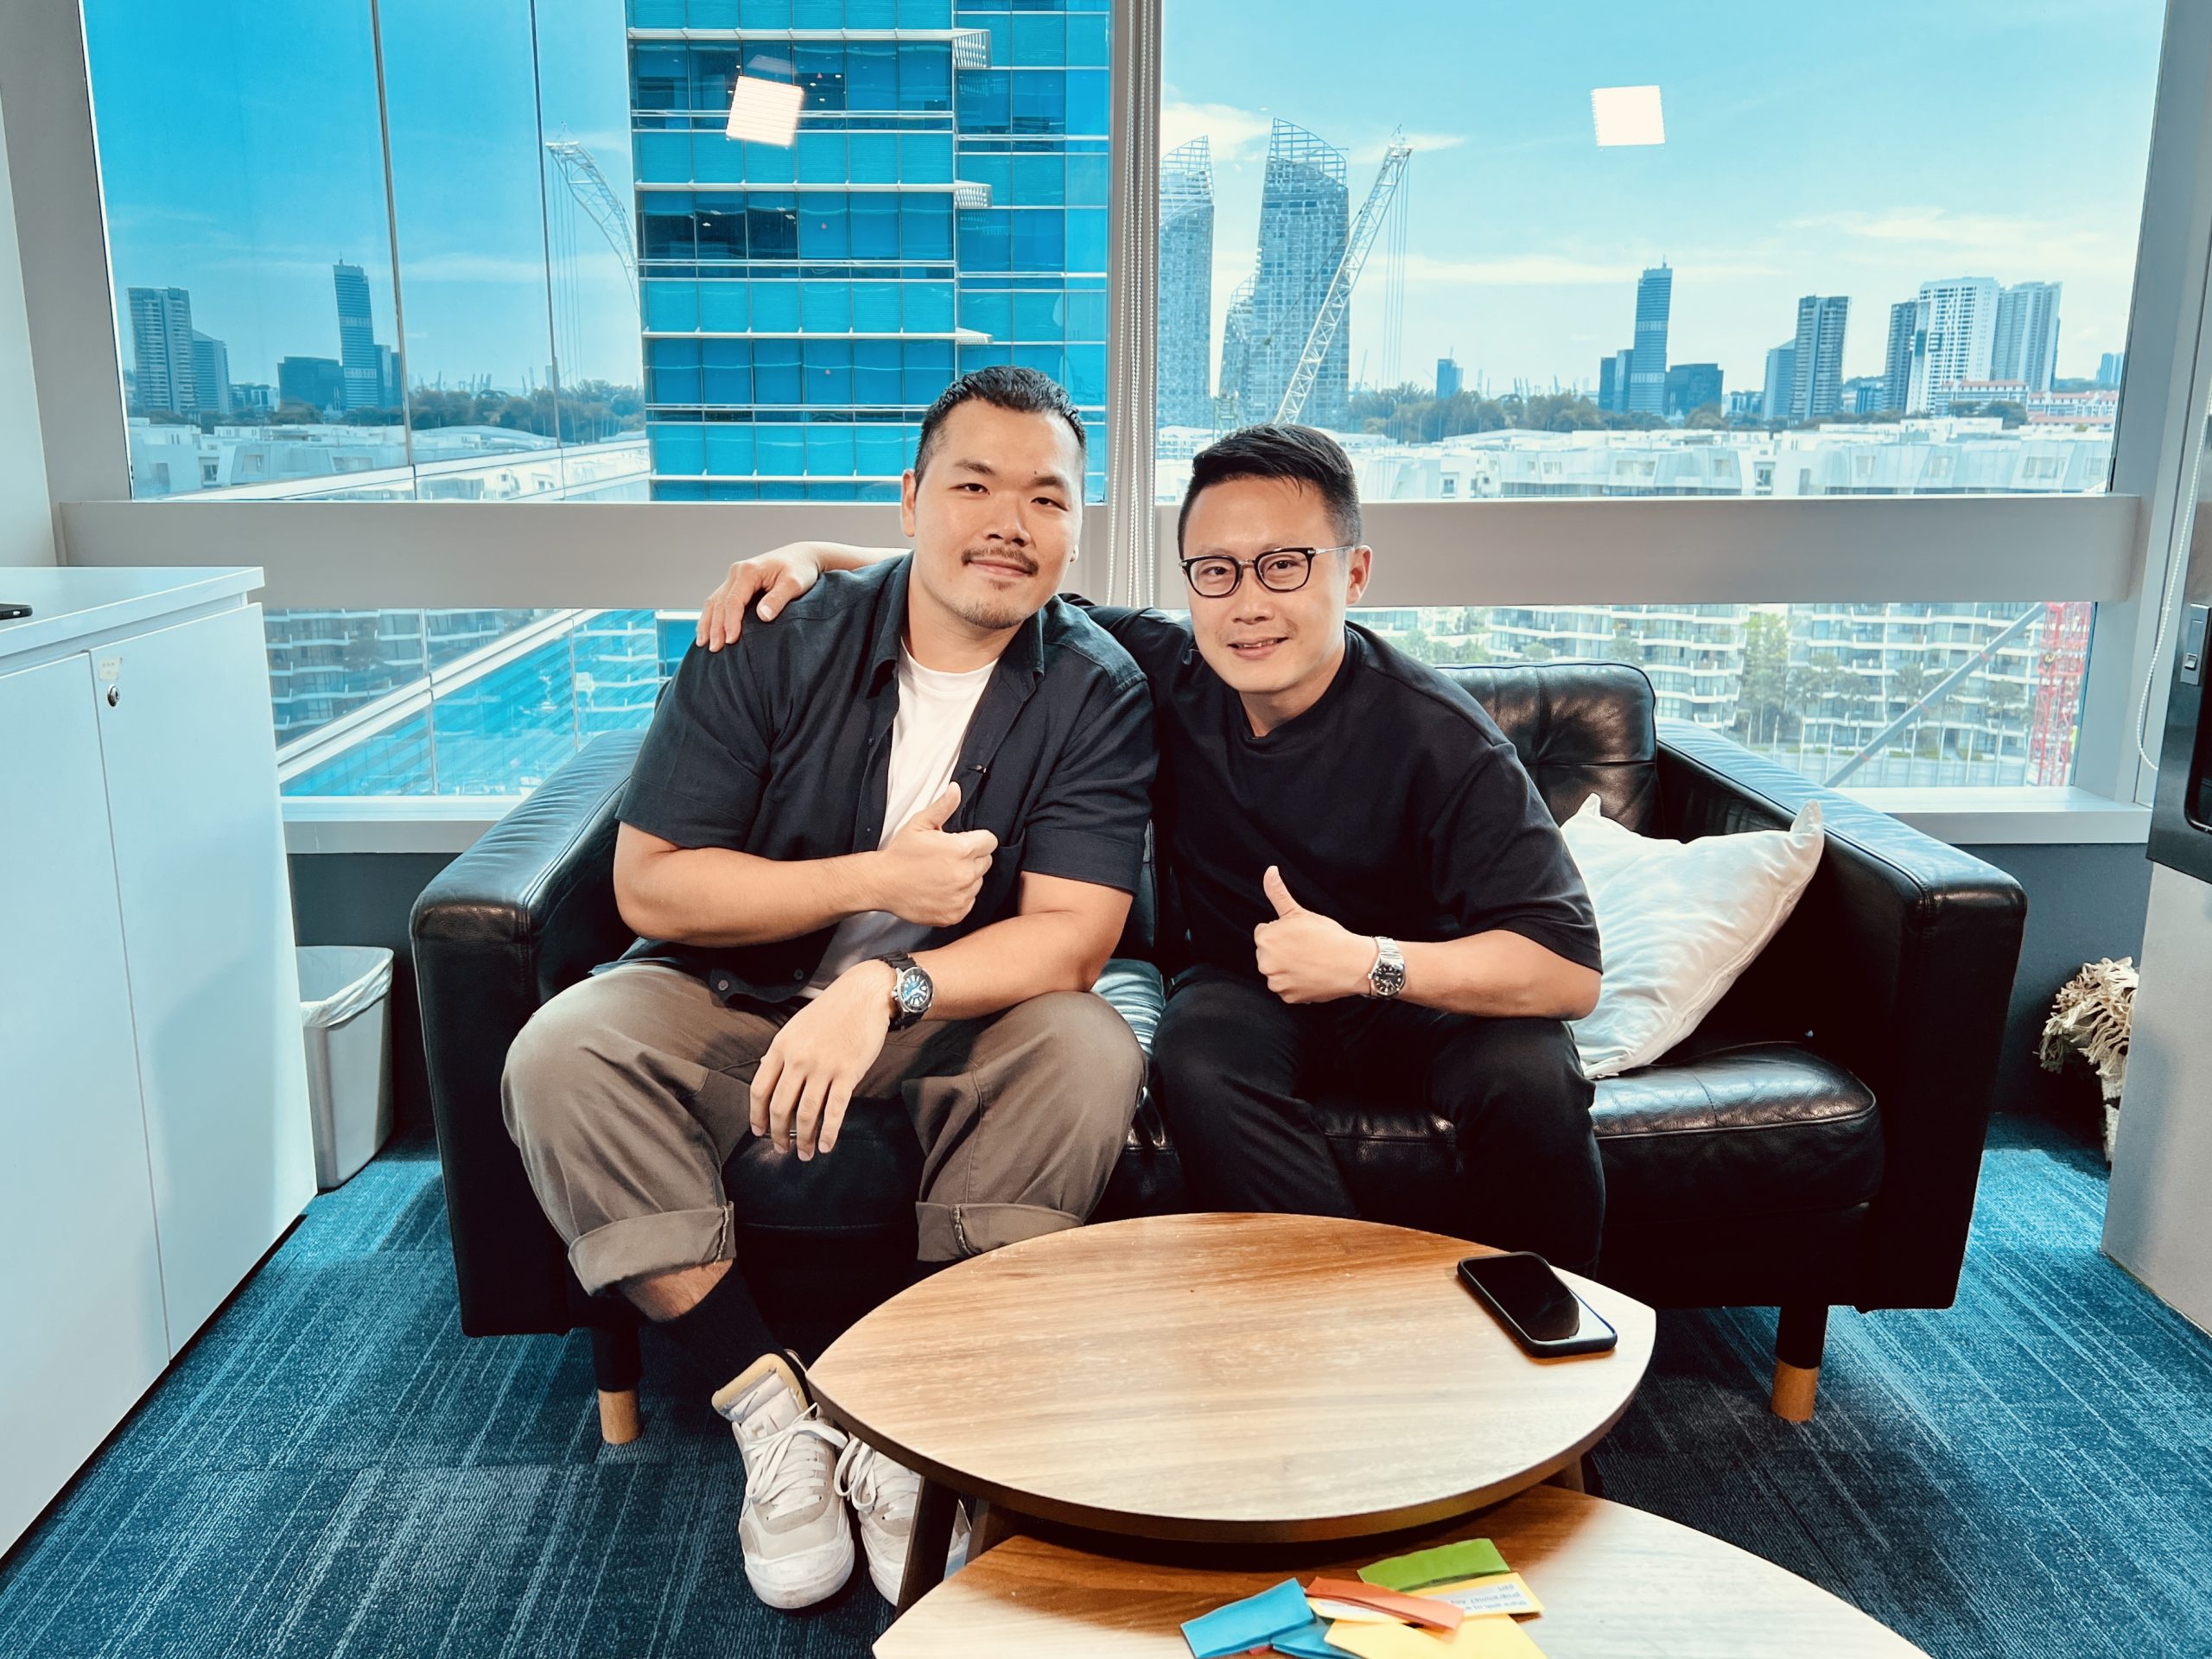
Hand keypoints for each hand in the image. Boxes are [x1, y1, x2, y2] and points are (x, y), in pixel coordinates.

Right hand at [696, 543, 825, 650]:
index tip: (731, 641)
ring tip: (704, 643)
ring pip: (714, 601)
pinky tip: (707, 630)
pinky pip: (718, 600)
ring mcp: (734, 577)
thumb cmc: (800, 569)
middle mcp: (737, 572)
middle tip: (714, 649)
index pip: (733, 601)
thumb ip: (778, 599)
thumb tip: (762, 615)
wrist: (802, 556)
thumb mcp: (794, 584)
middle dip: (715, 627)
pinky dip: (711, 616)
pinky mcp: (736, 583)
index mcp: (749, 571)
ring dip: (708, 623)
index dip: (730, 622)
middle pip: (720, 603)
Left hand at [750, 961, 895, 1158]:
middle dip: (778, 1134)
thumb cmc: (831, 1011)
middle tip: (781, 1148)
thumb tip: (765, 1075)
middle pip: (781, 1107)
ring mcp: (823, 1067)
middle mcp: (799, 1059)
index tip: (759, 1131)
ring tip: (805, 1153)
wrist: (864, 995)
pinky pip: (835, 1110)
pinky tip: (827, 1145)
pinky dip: (829, 1132)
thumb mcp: (795, 1027)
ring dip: (804, 1139)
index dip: (757, 1116)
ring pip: (807, 1113)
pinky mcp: (848, 1073)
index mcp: (781, 1047)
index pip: (760, 1090)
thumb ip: (781, 1053)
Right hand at [868, 782, 996, 926]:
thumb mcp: (920, 824)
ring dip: (966, 878)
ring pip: (978, 883)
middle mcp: (965, 875)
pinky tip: (941, 889)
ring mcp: (961, 897)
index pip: (990, 842)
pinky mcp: (955, 913)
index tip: (963, 842)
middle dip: (972, 858)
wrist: (881, 883)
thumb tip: (956, 790)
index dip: (977, 839)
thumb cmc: (900, 854)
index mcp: (961, 850)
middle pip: (985, 862)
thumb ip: (943, 807)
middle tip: (949, 858)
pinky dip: (959, 897)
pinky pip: (969, 902)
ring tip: (942, 874)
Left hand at [1253, 866, 1374, 1004]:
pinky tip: (1312, 975)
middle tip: (1306, 948)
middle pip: (1268, 954)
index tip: (1299, 935)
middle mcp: (1265, 963)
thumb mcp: (1299, 912)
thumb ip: (1278, 893)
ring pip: (1277, 972)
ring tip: (1310, 961)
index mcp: (1265, 940)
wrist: (1352, 963)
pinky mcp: (1288, 997)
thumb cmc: (1327, 935)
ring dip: (1288, 968)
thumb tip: (1269, 870)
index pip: (1264, 933)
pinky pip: (1287, 989)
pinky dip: (1297, 984)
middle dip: (1282, 950)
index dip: (1283, 933)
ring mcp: (1276, 983)